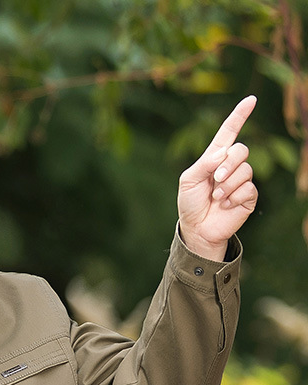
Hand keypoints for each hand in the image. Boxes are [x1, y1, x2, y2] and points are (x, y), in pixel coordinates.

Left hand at [177, 95, 257, 260]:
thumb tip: (222, 154)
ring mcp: (241, 180)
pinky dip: (233, 197)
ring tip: (216, 197)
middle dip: (228, 164)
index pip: (229, 132)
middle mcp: (230, 165)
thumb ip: (204, 164)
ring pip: (245, 170)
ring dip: (227, 185)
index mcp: (215, 158)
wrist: (196, 228)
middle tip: (215, 179)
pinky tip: (225, 205)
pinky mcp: (249, 196)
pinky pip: (248, 188)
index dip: (239, 116)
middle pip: (241, 150)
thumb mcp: (188, 180)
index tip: (250, 100)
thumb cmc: (190, 203)